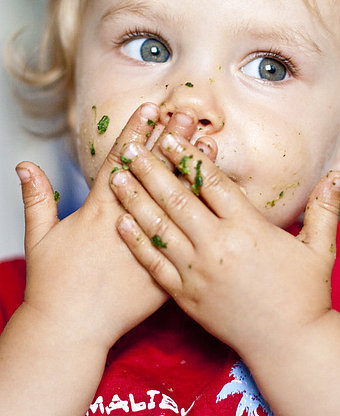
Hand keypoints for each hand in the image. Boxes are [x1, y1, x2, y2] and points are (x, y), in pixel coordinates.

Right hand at [16, 103, 205, 350]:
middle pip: (154, 175)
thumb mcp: (39, 239)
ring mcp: (149, 247)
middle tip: (188, 114)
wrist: (71, 331)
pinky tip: (215, 197)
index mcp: (98, 212)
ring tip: (206, 142)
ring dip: (190, 171)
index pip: (121, 162)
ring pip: (175, 203)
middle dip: (170, 141)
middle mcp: (127, 224)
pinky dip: (200, 216)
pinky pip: (187, 239)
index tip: (151, 108)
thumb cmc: (52, 284)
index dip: (136, 132)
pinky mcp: (164, 271)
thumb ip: (36, 199)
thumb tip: (24, 165)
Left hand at [111, 128, 339, 362]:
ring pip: (158, 228)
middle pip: (176, 199)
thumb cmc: (305, 294)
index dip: (187, 155)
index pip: (210, 182)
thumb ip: (324, 208)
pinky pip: (154, 265)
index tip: (168, 136)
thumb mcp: (319, 249)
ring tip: (116, 175)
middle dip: (150, 169)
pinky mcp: (185, 296)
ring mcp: (197, 272)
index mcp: (248, 228)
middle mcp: (217, 246)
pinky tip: (121, 222)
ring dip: (135, 199)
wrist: (289, 345)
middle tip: (130, 146)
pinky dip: (135, 242)